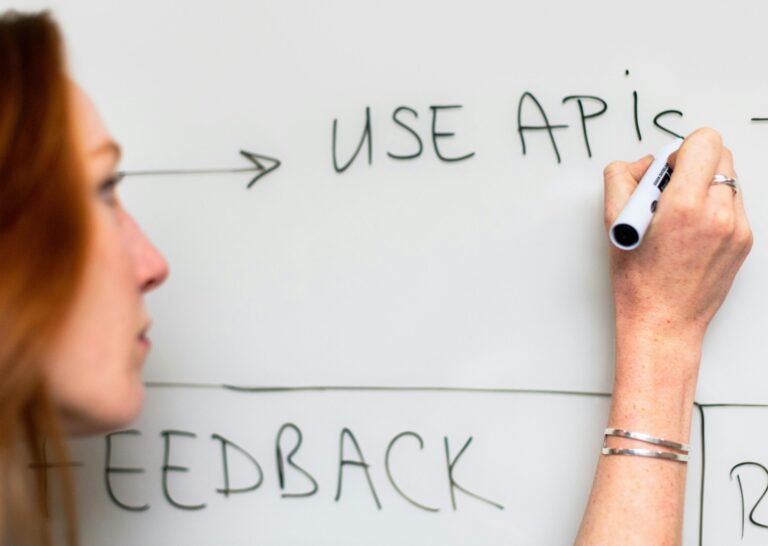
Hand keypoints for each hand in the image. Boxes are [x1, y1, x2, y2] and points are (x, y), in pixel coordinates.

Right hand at [603, 128, 752, 346]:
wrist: (663, 322)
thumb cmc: (638, 281)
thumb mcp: (614, 223)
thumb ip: (622, 179)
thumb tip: (641, 163)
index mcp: (686, 205)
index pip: (703, 141)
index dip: (680, 150)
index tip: (665, 170)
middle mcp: (719, 213)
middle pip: (719, 154)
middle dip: (692, 164)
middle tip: (668, 191)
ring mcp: (737, 227)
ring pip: (727, 179)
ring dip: (703, 185)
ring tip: (677, 214)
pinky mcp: (745, 240)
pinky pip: (733, 204)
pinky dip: (712, 207)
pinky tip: (690, 231)